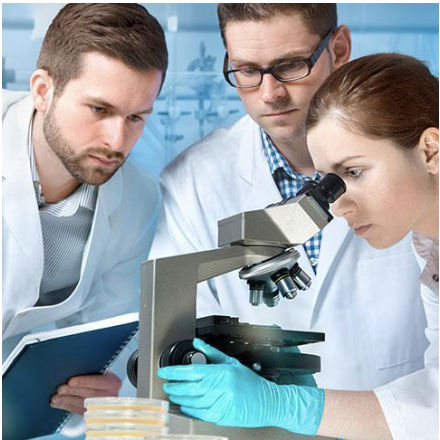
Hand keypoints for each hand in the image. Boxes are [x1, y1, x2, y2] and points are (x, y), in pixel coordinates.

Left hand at [50, 372, 121, 413]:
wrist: (110, 394)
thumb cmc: (104, 380)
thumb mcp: (105, 373)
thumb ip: (94, 371)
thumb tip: (75, 367)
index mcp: (112, 383)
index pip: (97, 382)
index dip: (83, 381)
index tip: (71, 381)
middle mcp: (108, 396)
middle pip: (88, 394)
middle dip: (72, 392)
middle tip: (60, 389)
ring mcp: (100, 407)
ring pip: (81, 404)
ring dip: (66, 401)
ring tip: (55, 398)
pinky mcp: (91, 414)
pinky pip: (77, 411)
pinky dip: (66, 407)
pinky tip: (58, 403)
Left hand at [158, 338, 323, 434]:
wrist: (268, 402)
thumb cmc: (251, 383)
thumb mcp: (232, 362)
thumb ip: (212, 353)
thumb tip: (197, 343)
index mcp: (222, 372)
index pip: (192, 371)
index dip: (175, 372)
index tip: (164, 371)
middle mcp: (221, 388)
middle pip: (189, 387)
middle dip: (174, 386)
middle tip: (167, 383)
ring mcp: (221, 403)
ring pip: (193, 401)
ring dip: (179, 398)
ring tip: (172, 394)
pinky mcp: (221, 416)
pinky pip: (200, 413)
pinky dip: (189, 410)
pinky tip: (183, 405)